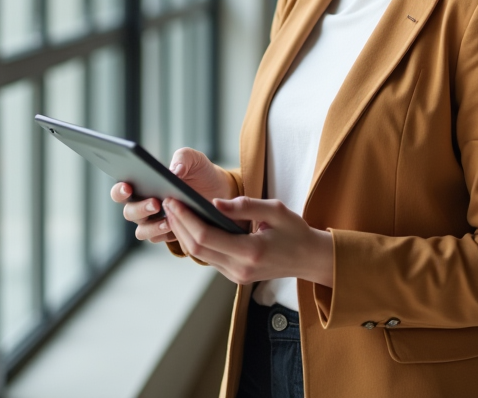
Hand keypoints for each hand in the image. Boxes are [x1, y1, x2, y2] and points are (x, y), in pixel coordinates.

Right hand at [110, 148, 236, 244]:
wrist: (218, 190)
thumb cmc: (198, 171)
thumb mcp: (193, 159)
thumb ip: (182, 158)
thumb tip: (174, 172)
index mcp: (142, 184)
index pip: (121, 189)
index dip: (120, 190)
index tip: (128, 187)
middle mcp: (142, 204)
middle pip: (129, 212)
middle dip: (140, 209)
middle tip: (156, 203)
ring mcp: (153, 221)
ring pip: (141, 230)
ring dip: (151, 226)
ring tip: (168, 221)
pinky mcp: (166, 234)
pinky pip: (157, 238)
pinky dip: (164, 235)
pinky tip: (176, 228)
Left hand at [163, 195, 333, 286]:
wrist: (309, 259)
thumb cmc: (295, 231)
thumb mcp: (276, 210)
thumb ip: (245, 206)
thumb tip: (214, 203)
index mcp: (251, 251)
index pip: (207, 236)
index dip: (186, 218)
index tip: (174, 201)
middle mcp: (240, 268)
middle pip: (197, 248)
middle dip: (179, 224)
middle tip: (168, 202)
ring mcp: (236, 276)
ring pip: (200, 255)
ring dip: (183, 232)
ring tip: (174, 210)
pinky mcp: (234, 276)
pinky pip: (209, 258)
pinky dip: (195, 240)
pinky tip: (189, 223)